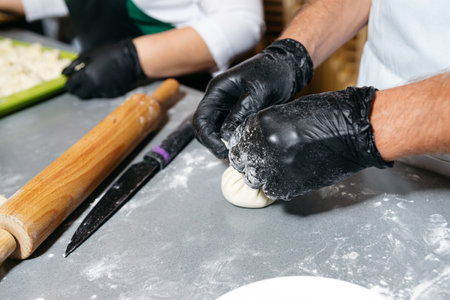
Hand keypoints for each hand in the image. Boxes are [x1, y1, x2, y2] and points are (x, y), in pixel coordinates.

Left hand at [63, 39, 145, 98]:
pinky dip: (100, 90)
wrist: (130, 59)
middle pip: (80, 94)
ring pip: (91, 95)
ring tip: (95, 78)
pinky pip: (102, 95)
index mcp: (85, 76)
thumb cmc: (110, 53)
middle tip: (81, 82)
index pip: (70, 87)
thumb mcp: (89, 55)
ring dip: (89, 89)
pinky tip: (105, 80)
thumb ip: (74, 65)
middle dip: (78, 89)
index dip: (69, 84)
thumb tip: (64, 73)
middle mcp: (93, 86)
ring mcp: (103, 92)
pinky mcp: (112, 94)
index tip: (71, 81)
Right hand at [193, 39, 313, 158]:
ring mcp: (226, 107)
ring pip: (215, 131)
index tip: (221, 149)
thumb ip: (240, 113)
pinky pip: (229, 130)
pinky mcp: (237, 114)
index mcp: (217, 90)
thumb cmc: (271, 72)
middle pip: (204, 127)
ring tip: (235, 152)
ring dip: (222, 143)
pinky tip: (242, 145)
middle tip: (227, 155)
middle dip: (213, 142)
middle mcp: (218, 100)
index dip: (208, 137)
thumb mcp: (256, 92)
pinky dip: (232, 140)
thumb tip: (226, 135)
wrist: (286, 66)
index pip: (201, 118)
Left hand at [228, 87, 392, 200]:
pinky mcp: (290, 186)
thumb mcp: (287, 112)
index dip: (242, 146)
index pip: (237, 141)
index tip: (248, 150)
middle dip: (248, 161)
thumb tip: (253, 141)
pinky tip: (287, 176)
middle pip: (241, 162)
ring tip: (275, 169)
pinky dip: (276, 185)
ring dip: (261, 175)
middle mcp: (264, 147)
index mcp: (262, 124)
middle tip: (260, 160)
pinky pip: (272, 191)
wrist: (355, 132)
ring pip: (253, 179)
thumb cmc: (327, 115)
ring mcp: (276, 168)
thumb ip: (266, 127)